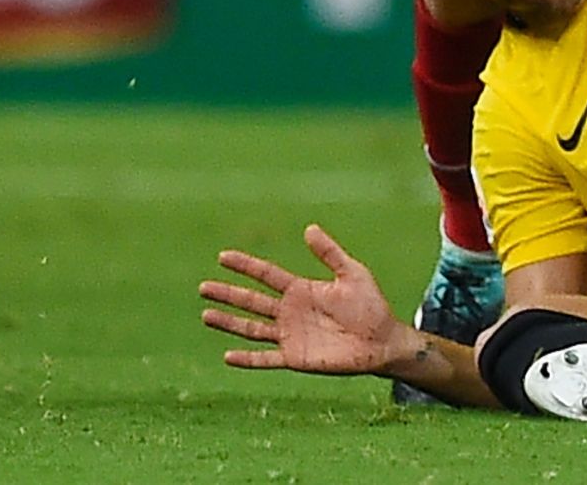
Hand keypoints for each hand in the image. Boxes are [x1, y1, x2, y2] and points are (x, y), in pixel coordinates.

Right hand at [199, 225, 421, 378]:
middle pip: (251, 300)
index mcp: (300, 289)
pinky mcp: (295, 358)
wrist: (382, 340)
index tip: (222, 256)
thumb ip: (330, 253)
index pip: (266, 274)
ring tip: (206, 315)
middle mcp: (290, 311)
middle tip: (203, 287)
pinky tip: (227, 357)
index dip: (245, 265)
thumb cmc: (370, 305)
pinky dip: (247, 359)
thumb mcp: (351, 273)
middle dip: (228, 293)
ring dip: (229, 322)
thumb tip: (309, 228)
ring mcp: (290, 335)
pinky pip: (266, 358)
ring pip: (251, 328)